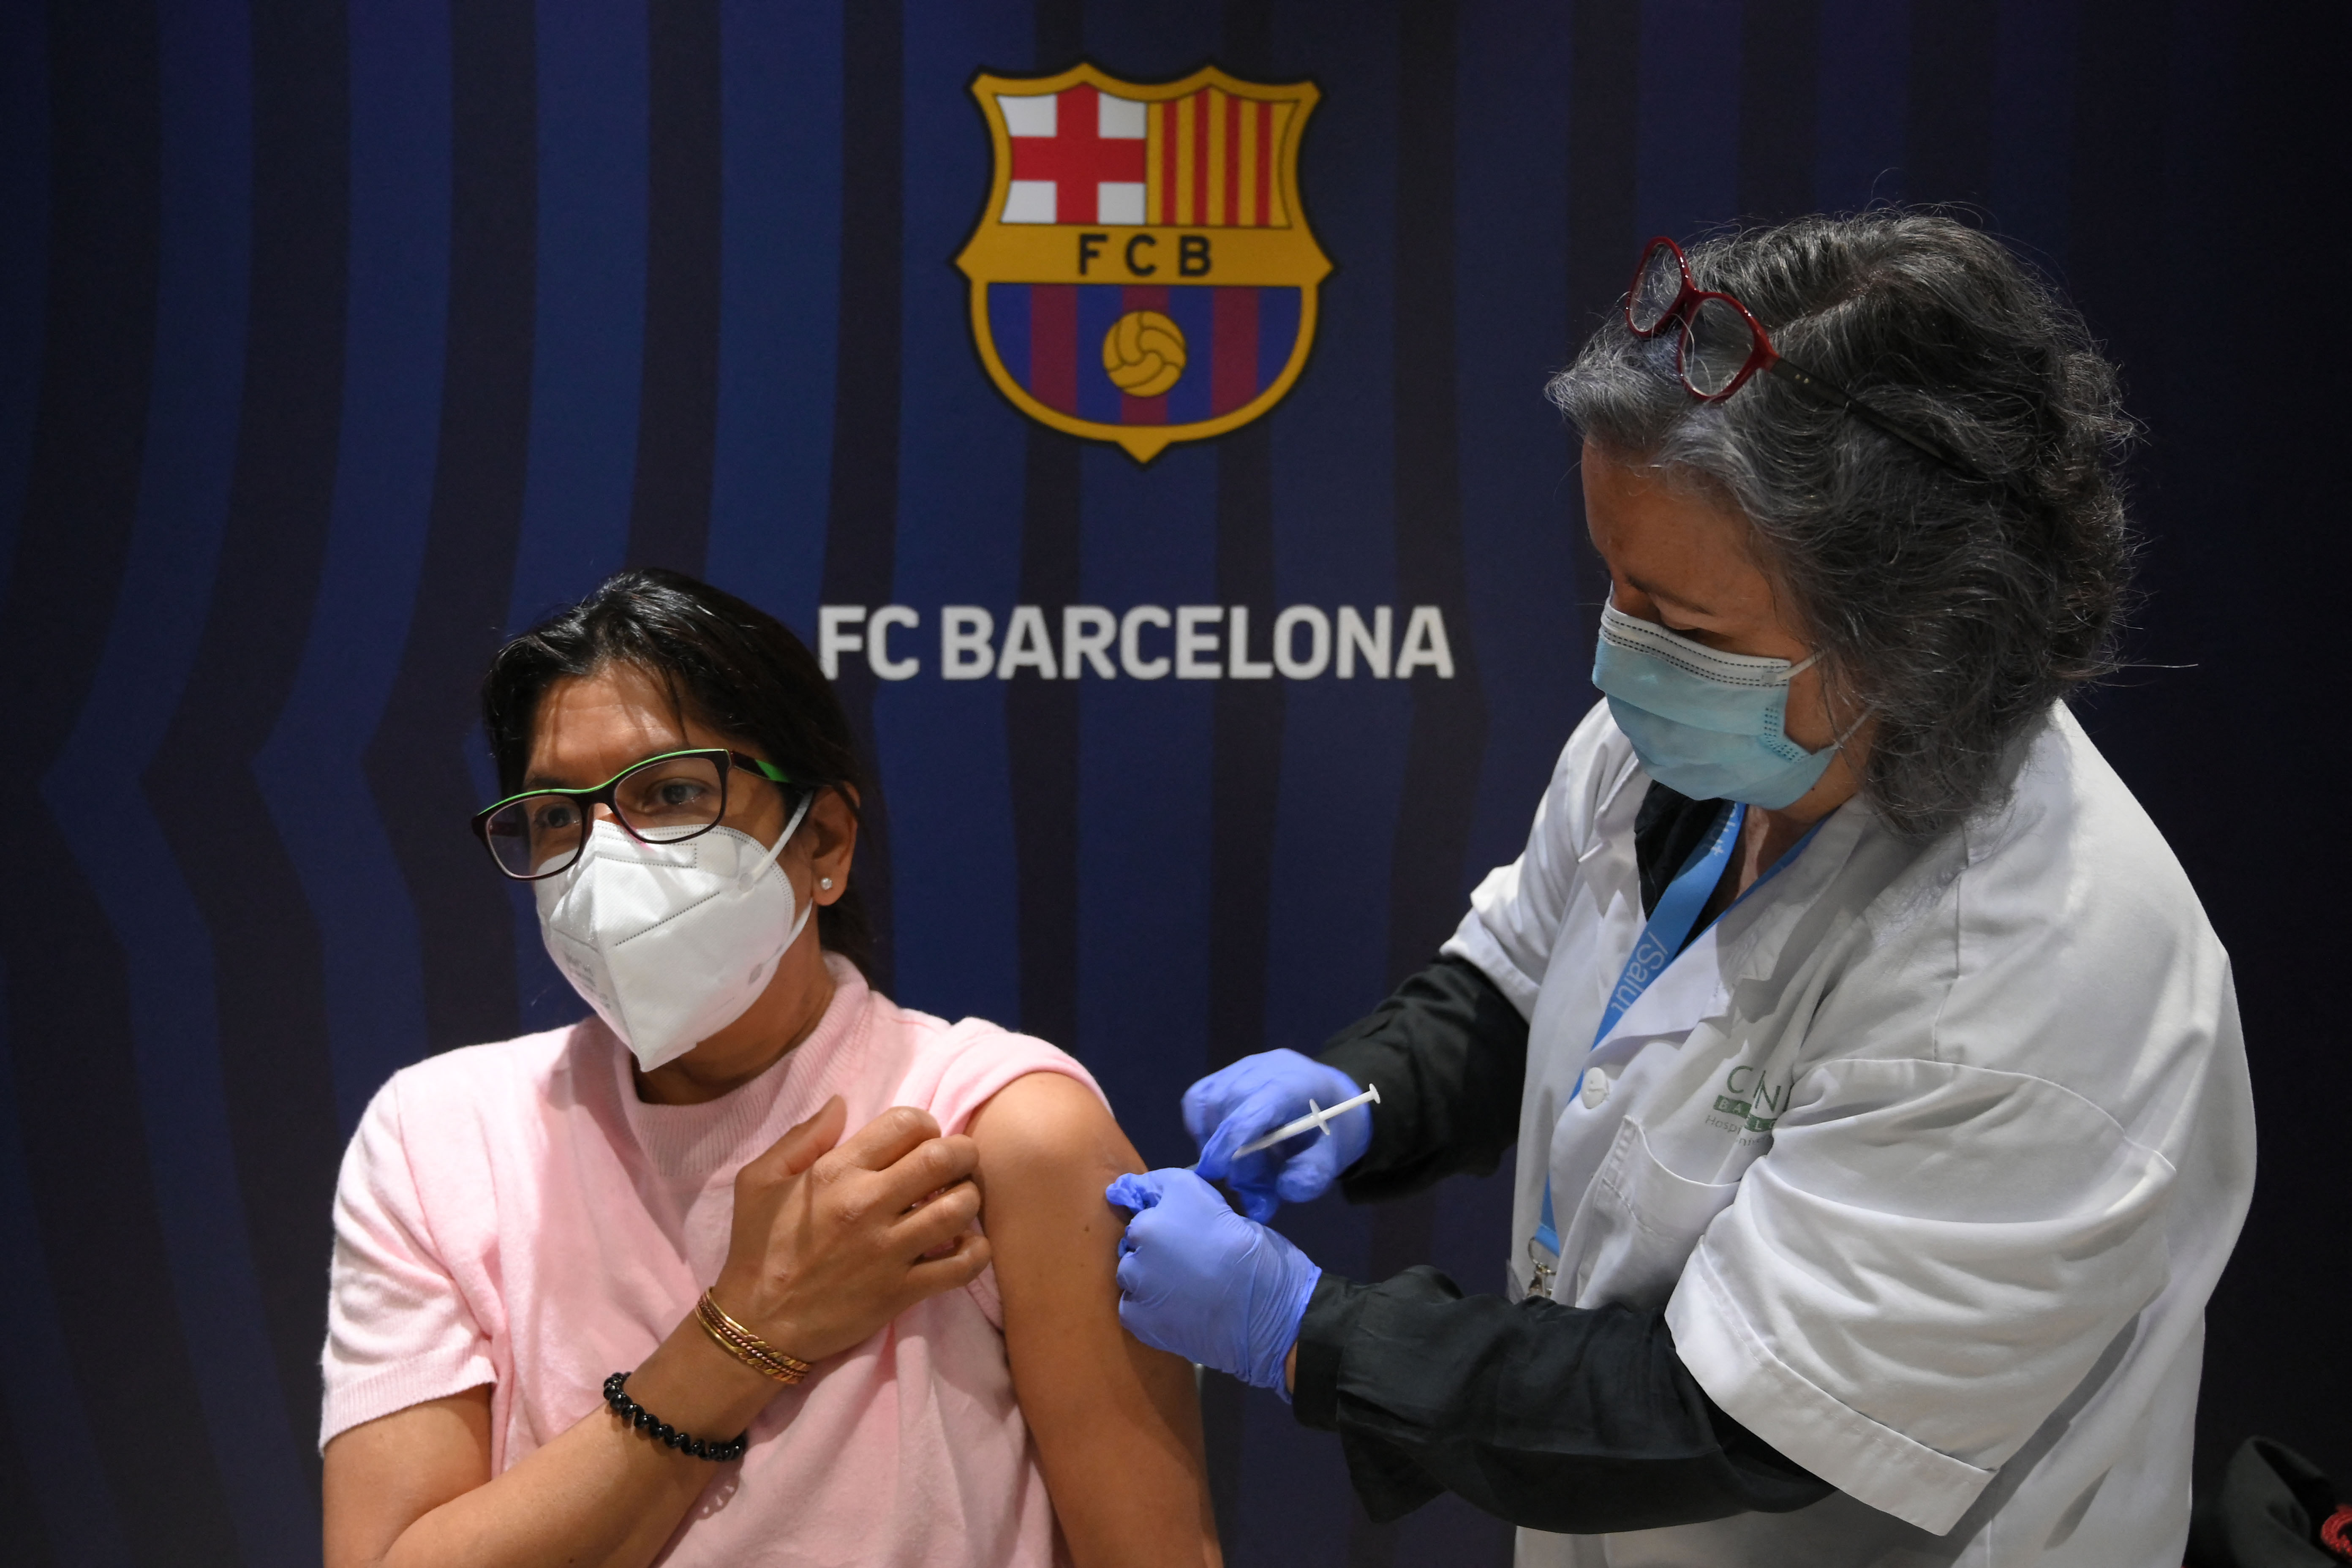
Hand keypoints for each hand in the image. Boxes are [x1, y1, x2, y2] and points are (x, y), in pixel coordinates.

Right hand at [714, 1098, 989, 1363]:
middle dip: (962, 1153)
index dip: (925, 1125)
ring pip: (959, 1208)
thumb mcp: (759, 1180)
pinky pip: (961, 1266)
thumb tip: (841, 1102)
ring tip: (959, 1203)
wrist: (758, 1324)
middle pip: (943, 1158)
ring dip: (969, 1199)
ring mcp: (887, 1251)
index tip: (923, 1141)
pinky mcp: (900, 1292)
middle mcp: (866, 1205)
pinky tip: (965, 1245)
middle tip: (957, 1165)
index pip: (906, 1123)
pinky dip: (975, 1252)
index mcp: (836, 1172)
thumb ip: (802, 1137)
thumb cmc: (758, 1248)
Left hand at [1105, 1168, 1318, 1393]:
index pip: (1154, 1190)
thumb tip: (1177, 1212)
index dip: (1167, 1210)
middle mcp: (1147, 1228)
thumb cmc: (1262, 1260)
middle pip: (1138, 1232)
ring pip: (1130, 1269)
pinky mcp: (1135, 1314)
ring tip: (1181, 1291)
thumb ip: (1200, 1207)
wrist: (1269, 1316)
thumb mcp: (1237, 1214)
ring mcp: (1137, 1274)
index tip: (1179, 1224)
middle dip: (1157, 1244)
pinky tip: (1173, 1313)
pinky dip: (1146, 1308)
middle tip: (1188, 1262)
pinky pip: (1129, 1304)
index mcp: (1179, 1195)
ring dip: (1148, 1276)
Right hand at [1183, 1049, 1367, 1220]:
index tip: (1217, 1177)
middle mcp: (1265, 1068)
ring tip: (1238, 1164)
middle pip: (1226, 1107)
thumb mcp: (1329, 1159)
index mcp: (1295, 1085)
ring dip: (1213, 1142)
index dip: (1229, 1146)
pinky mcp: (1225, 1072)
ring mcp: (1242, 1066)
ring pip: (1207, 1103)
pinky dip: (1202, 1128)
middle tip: (1246, 1185)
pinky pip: (1198, 1099)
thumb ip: (1304, 1179)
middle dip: (1228, 1153)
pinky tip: (1222, 1145)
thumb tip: (1260, 1207)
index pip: (1251, 1111)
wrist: (1330, 1099)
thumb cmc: (1328, 1132)